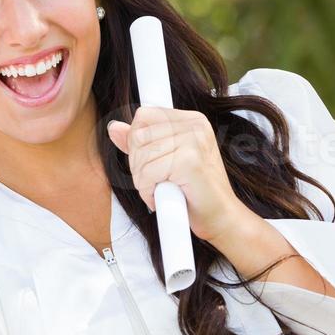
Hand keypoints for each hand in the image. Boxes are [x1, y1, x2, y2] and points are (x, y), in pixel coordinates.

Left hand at [107, 106, 247, 243]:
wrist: (220, 218)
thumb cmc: (194, 192)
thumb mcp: (164, 160)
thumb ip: (141, 143)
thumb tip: (113, 127)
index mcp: (191, 120)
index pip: (143, 116)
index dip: (136, 143)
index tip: (149, 163)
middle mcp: (195, 125)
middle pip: (138, 135)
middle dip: (137, 164)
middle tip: (153, 182)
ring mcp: (194, 140)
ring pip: (140, 155)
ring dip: (142, 180)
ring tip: (159, 190)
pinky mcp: (189, 160)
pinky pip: (147, 173)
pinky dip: (147, 191)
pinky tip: (162, 198)